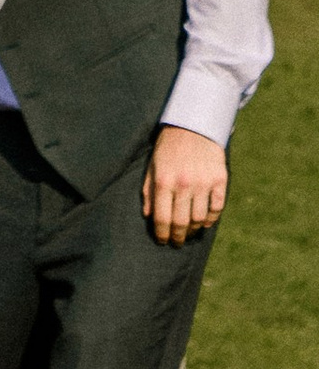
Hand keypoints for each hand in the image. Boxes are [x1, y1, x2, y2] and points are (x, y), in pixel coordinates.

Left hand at [145, 124, 227, 244]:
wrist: (194, 126)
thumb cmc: (168, 148)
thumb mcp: (152, 166)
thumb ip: (149, 191)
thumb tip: (148, 217)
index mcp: (164, 181)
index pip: (162, 218)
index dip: (162, 234)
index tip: (162, 241)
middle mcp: (184, 184)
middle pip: (181, 222)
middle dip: (178, 237)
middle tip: (177, 242)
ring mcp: (203, 183)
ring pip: (199, 218)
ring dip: (194, 230)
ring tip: (189, 234)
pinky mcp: (220, 180)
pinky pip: (217, 208)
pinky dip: (212, 219)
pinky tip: (206, 223)